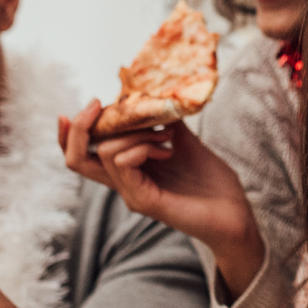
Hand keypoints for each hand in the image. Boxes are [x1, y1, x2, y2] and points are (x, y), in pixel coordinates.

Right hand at [59, 104, 264, 295]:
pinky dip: (142, 146)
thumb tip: (153, 93)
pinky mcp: (145, 201)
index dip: (72, 131)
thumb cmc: (212, 181)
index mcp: (129, 170)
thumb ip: (164, 121)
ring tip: (166, 136)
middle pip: (76, 159)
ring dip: (134, 132)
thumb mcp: (185, 141)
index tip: (89, 103)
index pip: (83, 154)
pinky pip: (125, 163)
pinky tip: (167, 149)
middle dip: (79, 127)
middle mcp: (124, 183)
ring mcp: (132, 194)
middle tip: (99, 103)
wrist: (235, 214)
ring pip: (106, 151)